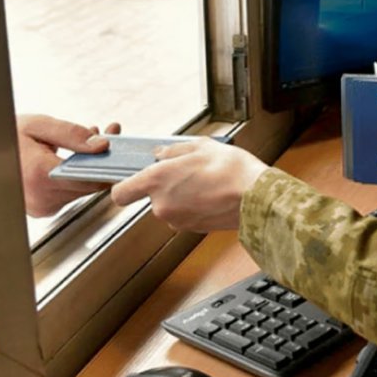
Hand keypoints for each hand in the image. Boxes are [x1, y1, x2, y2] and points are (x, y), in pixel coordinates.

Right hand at [18, 114, 120, 217]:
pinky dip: (74, 176)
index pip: (91, 180)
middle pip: (88, 184)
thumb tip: (102, 145)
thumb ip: (72, 135)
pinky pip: (67, 193)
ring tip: (88, 140)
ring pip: (79, 189)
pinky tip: (73, 156)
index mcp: (41, 176)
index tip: (123, 151)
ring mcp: (40, 207)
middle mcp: (41, 197)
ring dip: (88, 167)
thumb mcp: (39, 125)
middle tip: (109, 134)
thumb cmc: (5, 135)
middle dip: (100, 160)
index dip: (110, 166)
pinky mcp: (40, 209)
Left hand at [110, 137, 266, 232]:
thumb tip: (161, 154)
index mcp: (157, 181)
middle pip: (150, 197)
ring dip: (180, 195)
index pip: (121, 193)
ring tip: (204, 181)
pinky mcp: (191, 229)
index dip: (125, 186)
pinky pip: (184, 214)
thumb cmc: (230, 170)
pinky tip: (210, 194)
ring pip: (168, 206)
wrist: (256, 197)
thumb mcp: (200, 146)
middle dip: (165, 186)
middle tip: (187, 171)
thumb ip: (173, 150)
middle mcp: (161, 205)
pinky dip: (192, 206)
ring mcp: (176, 220)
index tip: (132, 180)